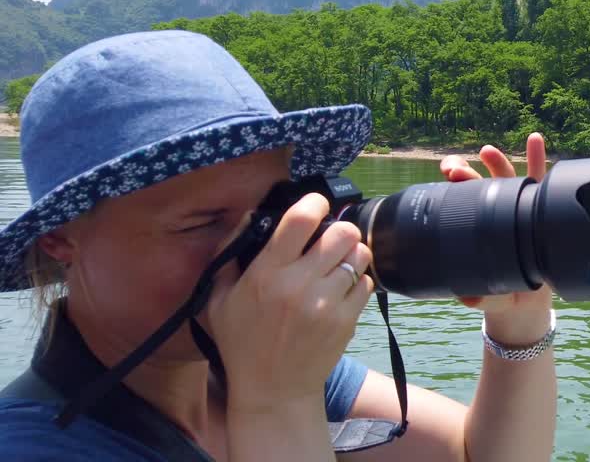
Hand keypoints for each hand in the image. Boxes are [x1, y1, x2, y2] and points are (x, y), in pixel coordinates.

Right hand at [206, 193, 374, 411]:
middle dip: (340, 231)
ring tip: (337, 267)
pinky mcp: (346, 320)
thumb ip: (230, 255)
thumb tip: (251, 216)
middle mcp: (298, 285)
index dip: (315, 202)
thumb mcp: (219, 299)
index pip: (300, 219)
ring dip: (351, 256)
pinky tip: (340, 292)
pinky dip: (358, 282)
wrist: (272, 390)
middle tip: (331, 241)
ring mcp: (326, 304)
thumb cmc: (243, 342)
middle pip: (342, 232)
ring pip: (359, 255)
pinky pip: (366, 282)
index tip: (317, 205)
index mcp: (266, 274)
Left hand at [440, 132, 554, 345]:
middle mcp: (494, 213)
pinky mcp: (540, 209)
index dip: (451, 187)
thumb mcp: (491, 299)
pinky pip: (539, 182)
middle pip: (477, 185)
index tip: (445, 175)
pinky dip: (537, 158)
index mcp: (476, 229)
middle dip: (464, 172)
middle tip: (454, 168)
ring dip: (497, 161)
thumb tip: (467, 299)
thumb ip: (480, 299)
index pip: (460, 202)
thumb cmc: (503, 298)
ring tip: (487, 150)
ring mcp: (517, 208)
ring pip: (505, 178)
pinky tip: (534, 139)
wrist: (527, 307)